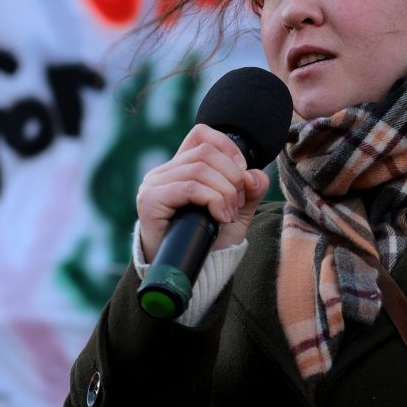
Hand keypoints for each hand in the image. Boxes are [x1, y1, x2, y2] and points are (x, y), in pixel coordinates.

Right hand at [135, 123, 270, 262]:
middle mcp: (164, 171)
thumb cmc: (208, 240)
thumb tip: (255, 175)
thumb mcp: (236, 209)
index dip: (228, 147)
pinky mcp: (150, 201)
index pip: (202, 134)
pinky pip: (190, 187)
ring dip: (224, 192)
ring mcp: (154, 184)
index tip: (242, 174)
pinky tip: (219, 217)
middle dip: (232, 176)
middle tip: (237, 204)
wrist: (191, 272)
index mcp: (181, 166)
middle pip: (206, 151)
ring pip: (200, 169)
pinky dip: (212, 200)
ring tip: (229, 214)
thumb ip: (249, 189)